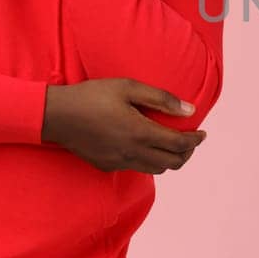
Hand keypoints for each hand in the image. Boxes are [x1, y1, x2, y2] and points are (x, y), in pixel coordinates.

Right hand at [41, 76, 205, 174]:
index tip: (202, 133)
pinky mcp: (107, 166)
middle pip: (172, 163)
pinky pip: (137, 168)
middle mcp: (132, 153)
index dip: (195, 141)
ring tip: (171, 144)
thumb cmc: (92, 96)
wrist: (56, 115)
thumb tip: (190, 111)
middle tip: (190, 140)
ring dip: (169, 159)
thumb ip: (161, 99)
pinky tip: (145, 146)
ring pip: (156, 170)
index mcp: (140, 133)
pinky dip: (149, 160)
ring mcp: (119, 162)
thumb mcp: (128, 87)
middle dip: (186, 153)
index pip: (180, 145)